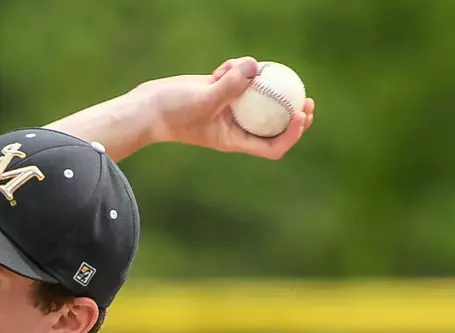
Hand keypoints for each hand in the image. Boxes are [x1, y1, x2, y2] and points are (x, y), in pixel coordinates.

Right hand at [137, 57, 314, 159]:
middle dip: (293, 113)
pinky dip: (239, 70)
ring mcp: (230, 109)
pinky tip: (224, 66)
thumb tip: (255, 66)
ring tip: (241, 70)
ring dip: (259, 81)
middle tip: (306, 98)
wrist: (148, 107)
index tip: (300, 114)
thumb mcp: (203, 99)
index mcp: (235, 139)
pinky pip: (242, 81)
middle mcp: (236, 127)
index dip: (292, 134)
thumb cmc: (172, 112)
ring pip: (259, 97)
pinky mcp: (223, 92)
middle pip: (274, 125)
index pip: (272, 146)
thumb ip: (230, 85)